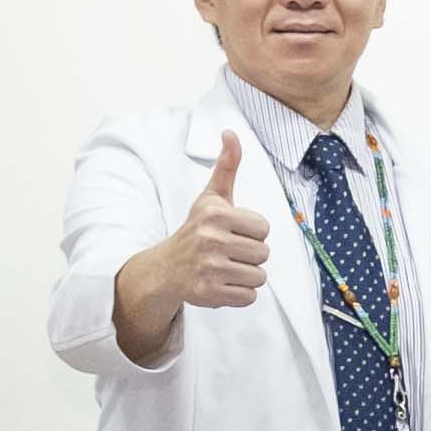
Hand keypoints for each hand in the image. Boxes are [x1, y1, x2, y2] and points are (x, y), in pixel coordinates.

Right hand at [162, 134, 276, 310]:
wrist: (166, 268)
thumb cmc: (196, 229)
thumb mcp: (211, 197)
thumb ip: (226, 166)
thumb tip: (230, 133)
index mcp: (216, 214)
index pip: (264, 228)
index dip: (252, 232)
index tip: (232, 232)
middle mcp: (211, 240)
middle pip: (263, 254)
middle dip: (250, 255)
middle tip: (227, 252)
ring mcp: (208, 268)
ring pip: (259, 277)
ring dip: (246, 275)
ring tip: (225, 268)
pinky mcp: (208, 293)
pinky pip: (248, 297)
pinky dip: (239, 294)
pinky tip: (221, 283)